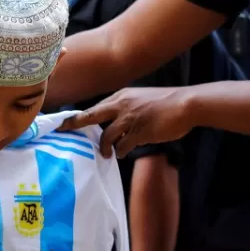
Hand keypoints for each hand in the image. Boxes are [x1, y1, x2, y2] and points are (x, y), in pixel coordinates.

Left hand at [61, 87, 194, 157]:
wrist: (186, 104)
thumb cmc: (166, 103)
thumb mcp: (141, 99)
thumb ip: (126, 109)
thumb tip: (115, 126)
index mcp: (121, 96)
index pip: (95, 107)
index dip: (80, 117)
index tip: (65, 122)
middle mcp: (122, 105)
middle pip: (91, 116)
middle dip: (74, 124)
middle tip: (63, 132)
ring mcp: (129, 118)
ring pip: (107, 135)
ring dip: (105, 147)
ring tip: (107, 154)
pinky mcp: (139, 131)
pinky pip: (123, 145)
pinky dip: (120, 151)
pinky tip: (121, 154)